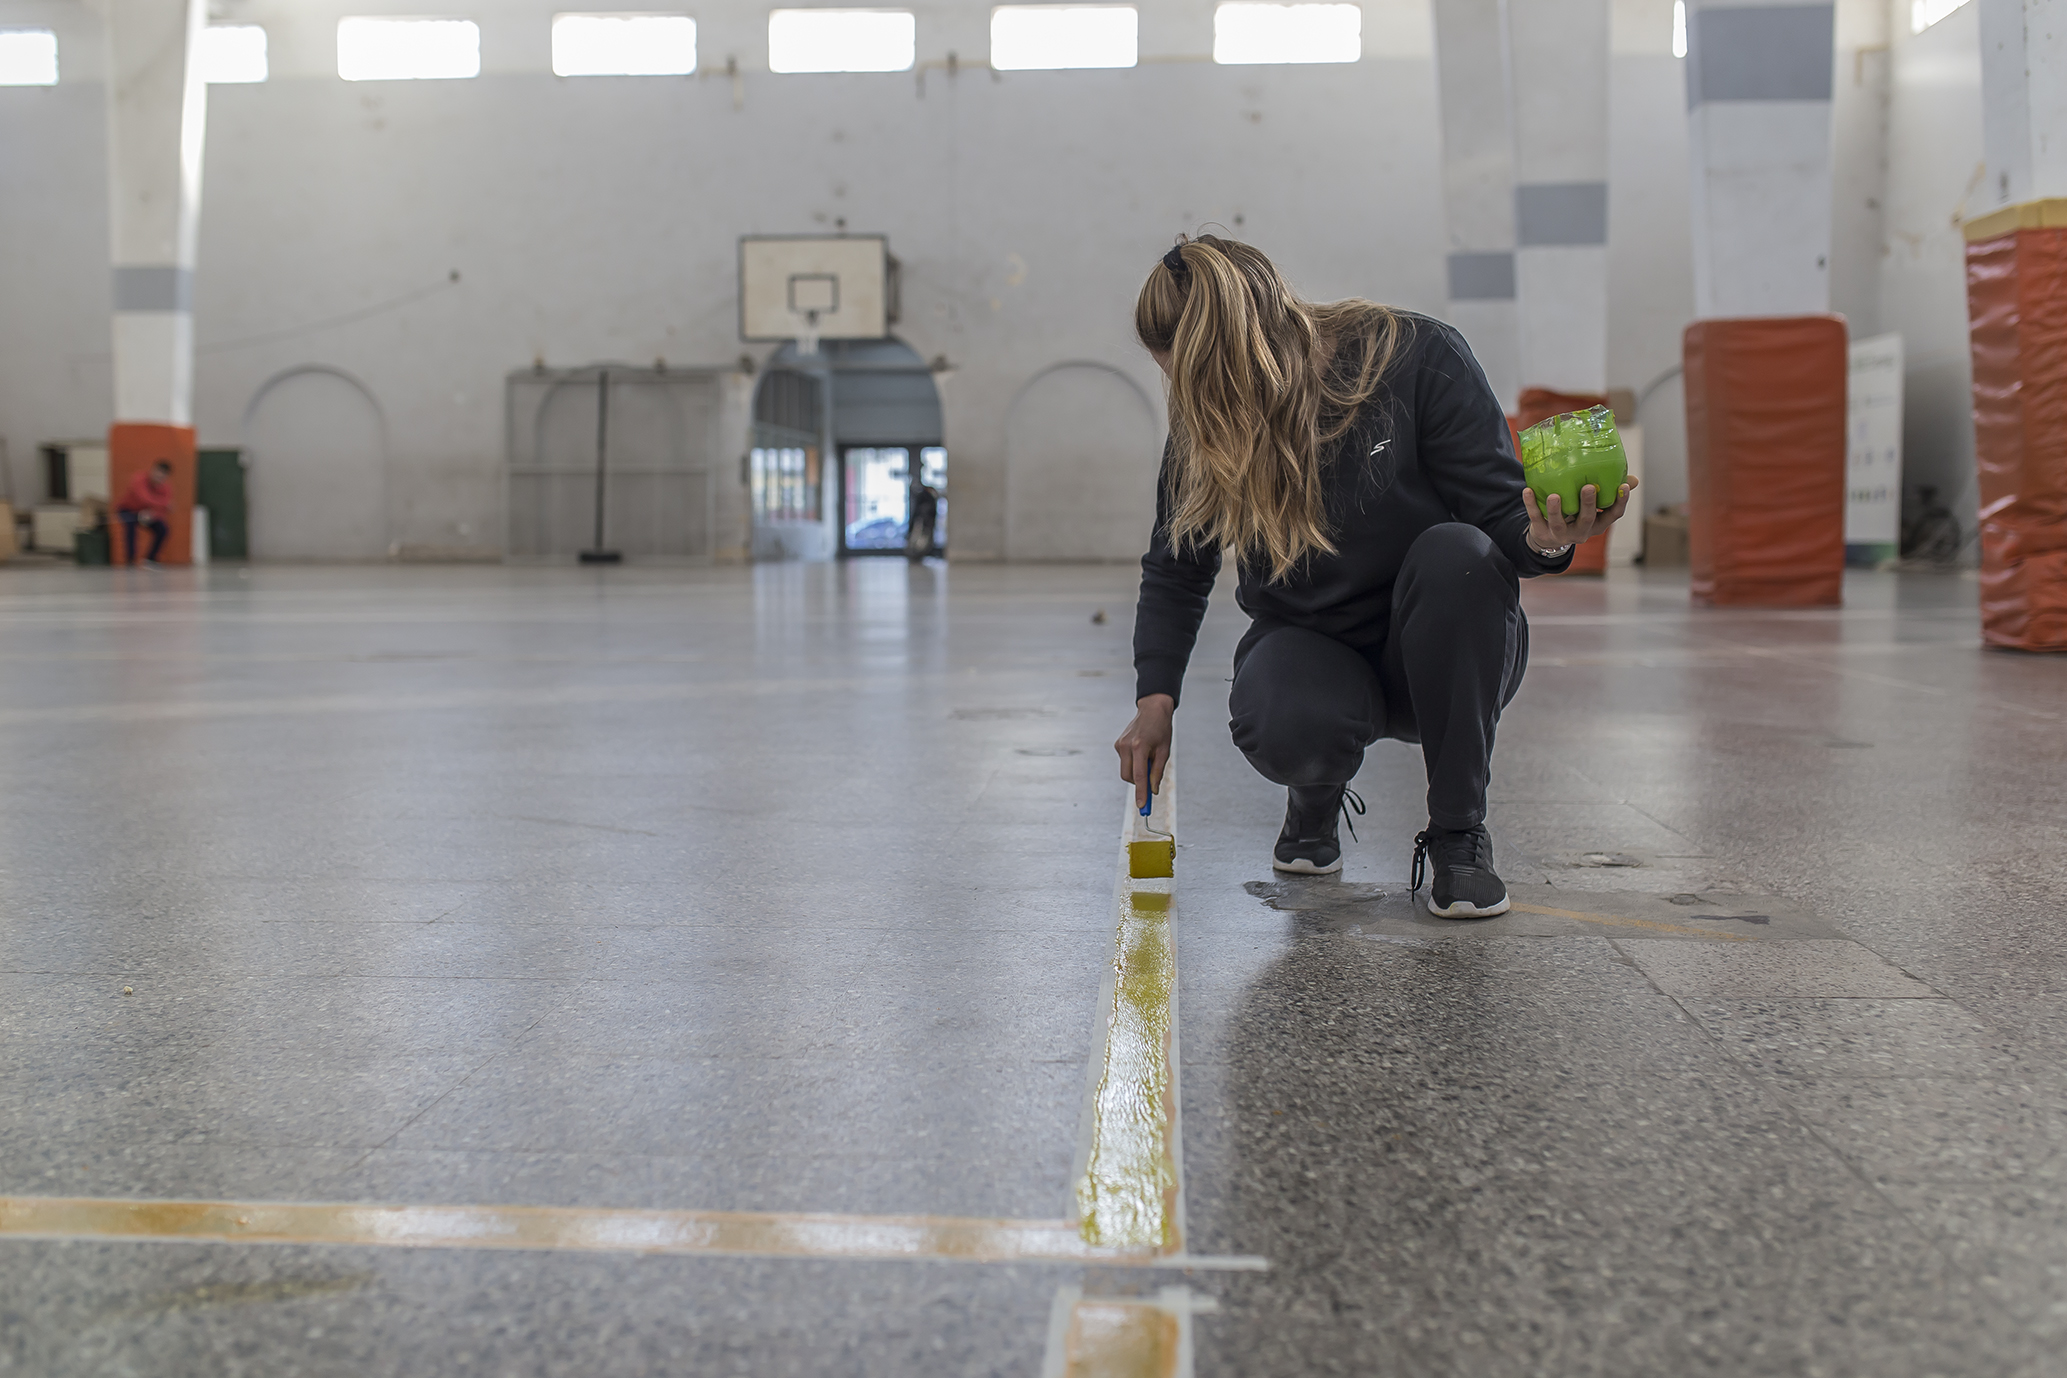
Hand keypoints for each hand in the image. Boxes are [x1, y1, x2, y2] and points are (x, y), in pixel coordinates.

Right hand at [1114, 694, 1173, 809]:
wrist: (1152, 709)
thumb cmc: (1161, 730)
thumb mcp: (1165, 751)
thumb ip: (1158, 772)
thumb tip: (1153, 790)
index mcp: (1140, 746)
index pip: (1139, 775)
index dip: (1140, 792)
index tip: (1142, 806)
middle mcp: (1126, 745)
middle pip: (1128, 776)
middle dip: (1138, 784)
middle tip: (1150, 788)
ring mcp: (1120, 744)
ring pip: (1125, 771)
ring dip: (1136, 773)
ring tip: (1149, 759)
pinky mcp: (1117, 744)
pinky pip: (1125, 762)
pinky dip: (1133, 763)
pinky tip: (1142, 751)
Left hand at [1522, 475, 1637, 553]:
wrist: (1547, 539)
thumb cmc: (1575, 516)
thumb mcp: (1593, 509)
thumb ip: (1609, 494)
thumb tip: (1632, 479)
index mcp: (1596, 525)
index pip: (1613, 516)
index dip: (1620, 502)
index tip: (1623, 486)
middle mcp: (1581, 532)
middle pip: (1587, 520)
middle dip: (1588, 504)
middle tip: (1588, 488)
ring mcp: (1561, 534)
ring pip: (1559, 524)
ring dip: (1557, 510)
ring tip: (1554, 496)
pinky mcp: (1542, 532)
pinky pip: (1536, 518)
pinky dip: (1531, 505)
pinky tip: (1528, 491)